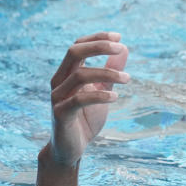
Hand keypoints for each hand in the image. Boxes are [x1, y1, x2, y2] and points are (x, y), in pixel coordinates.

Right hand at [49, 32, 129, 167]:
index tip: (119, 37)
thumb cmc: (86, 117)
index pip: (77, 46)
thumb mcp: (102, 90)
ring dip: (107, 73)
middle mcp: (59, 81)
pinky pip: (79, 99)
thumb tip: (124, 49)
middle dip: (98, 46)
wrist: (71, 148)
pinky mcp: (60, 114)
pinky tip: (116, 97)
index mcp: (67, 73)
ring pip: (80, 75)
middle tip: (121, 48)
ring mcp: (57, 97)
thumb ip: (111, 71)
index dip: (97, 38)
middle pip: (73, 52)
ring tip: (128, 79)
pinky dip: (99, 95)